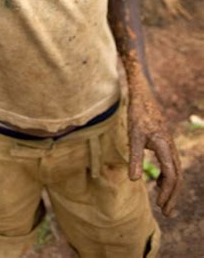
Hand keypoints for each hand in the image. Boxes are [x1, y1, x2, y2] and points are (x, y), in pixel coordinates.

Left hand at [127, 83, 180, 215]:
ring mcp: (170, 145)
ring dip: (171, 188)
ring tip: (164, 204)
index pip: (171, 174)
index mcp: (164, 146)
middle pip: (177, 176)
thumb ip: (135, 158)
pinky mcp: (165, 144)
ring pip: (176, 171)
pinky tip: (160, 183)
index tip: (159, 205)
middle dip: (172, 196)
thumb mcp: (133, 136)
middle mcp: (170, 147)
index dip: (167, 191)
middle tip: (166, 213)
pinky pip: (171, 164)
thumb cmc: (137, 115)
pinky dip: (168, 177)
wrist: (143, 97)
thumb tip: (133, 180)